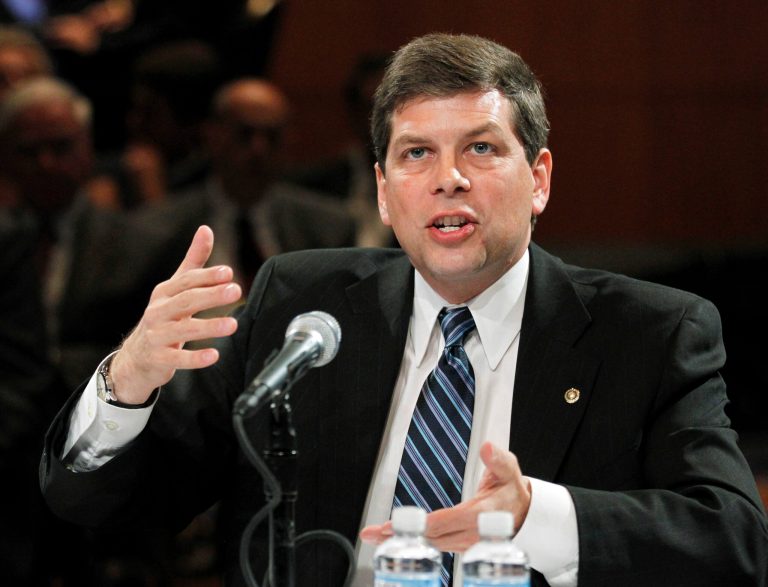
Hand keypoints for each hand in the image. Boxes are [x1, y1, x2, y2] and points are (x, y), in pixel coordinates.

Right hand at [109, 225, 240, 403]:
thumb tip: (206, 229)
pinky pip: (177, 359)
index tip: (228, 272)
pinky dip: (195, 358)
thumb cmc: (162, 317)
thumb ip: (194, 261)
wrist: (136, 357)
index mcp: (165, 292)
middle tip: (235, 291)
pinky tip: (213, 355)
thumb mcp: (175, 288)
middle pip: (186, 301)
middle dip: (211, 295)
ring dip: (209, 327)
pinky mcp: (158, 359)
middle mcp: (158, 311)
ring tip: (232, 325)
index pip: (187, 281)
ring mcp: (157, 335)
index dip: (207, 276)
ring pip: (183, 330)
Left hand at [360, 441, 531, 552]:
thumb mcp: (509, 471)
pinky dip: (413, 542)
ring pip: (430, 544)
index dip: (424, 524)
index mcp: (482, 514)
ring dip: (403, 540)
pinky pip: (433, 545)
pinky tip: (394, 537)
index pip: (449, 521)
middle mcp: (472, 533)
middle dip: (403, 535)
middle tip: (375, 532)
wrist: (524, 516)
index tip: (402, 524)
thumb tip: (487, 448)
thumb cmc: (512, 491)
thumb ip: (498, 459)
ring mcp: (465, 542)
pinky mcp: (459, 545)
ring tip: (376, 535)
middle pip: (433, 537)